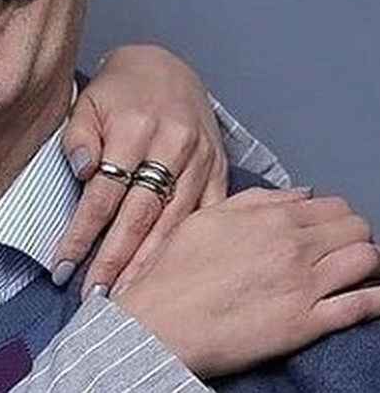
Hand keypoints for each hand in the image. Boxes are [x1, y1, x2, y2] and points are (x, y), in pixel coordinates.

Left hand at [53, 44, 226, 295]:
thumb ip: (79, 136)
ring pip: (174, 222)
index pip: (104, 193)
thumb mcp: (87, 102)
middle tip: (94, 296)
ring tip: (126, 297)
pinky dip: (188, 248)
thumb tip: (81, 170)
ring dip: (149, 264)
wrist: (164, 67)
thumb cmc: (118, 92)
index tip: (63, 266)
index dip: (83, 233)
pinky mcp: (220, 169)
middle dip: (115, 260)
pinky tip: (173, 275)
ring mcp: (201, 159)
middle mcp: (173, 145)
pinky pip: (208, 216)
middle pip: (140, 215)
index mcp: (135, 127)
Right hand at [112, 187, 379, 377]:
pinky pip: (364, 306)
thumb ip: (255, 201)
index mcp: (269, 218)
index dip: (335, 217)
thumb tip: (300, 194)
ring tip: (352, 276)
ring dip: (367, 265)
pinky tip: (368, 298)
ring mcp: (305, 285)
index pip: (331, 206)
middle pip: (356, 229)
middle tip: (340, 252)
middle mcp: (293, 246)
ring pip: (367, 260)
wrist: (161, 322)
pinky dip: (374, 299)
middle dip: (353, 237)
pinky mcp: (309, 323)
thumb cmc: (174, 271)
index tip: (328, 230)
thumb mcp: (206, 219)